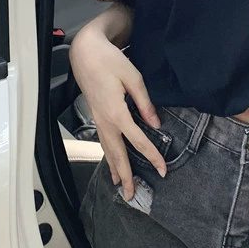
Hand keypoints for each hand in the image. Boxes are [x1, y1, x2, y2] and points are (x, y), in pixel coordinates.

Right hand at [69, 23, 167, 200]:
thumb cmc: (110, 61)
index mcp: (116, 112)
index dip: (152, 156)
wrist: (86, 52)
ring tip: (120, 186)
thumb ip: (145, 103)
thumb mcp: (133, 78)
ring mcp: (98, 119)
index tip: (162, 170)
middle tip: (131, 195)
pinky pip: (103, 140)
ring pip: (107, 149)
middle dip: (126, 175)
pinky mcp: (96, 115)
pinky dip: (108, 154)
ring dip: (115, 169)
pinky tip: (111, 161)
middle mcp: (105, 120)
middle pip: (117, 153)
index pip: (138, 140)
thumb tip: (155, 123)